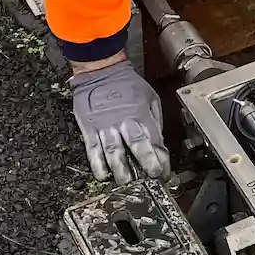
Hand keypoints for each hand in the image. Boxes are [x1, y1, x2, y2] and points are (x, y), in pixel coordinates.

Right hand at [70, 59, 168, 182]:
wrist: (100, 71)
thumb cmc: (127, 84)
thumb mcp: (149, 97)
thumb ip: (155, 120)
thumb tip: (158, 143)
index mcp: (141, 114)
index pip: (154, 140)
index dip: (160, 159)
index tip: (164, 173)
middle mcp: (124, 122)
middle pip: (136, 146)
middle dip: (146, 164)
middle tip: (151, 179)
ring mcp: (106, 126)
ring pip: (114, 151)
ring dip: (121, 170)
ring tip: (127, 183)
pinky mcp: (90, 129)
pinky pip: (93, 149)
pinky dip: (97, 164)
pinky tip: (103, 175)